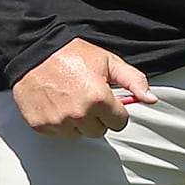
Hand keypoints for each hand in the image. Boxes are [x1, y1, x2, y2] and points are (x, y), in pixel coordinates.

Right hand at [12, 38, 155, 138]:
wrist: (34, 49)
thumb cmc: (70, 53)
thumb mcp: (107, 61)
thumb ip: (133, 80)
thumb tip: (151, 98)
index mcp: (98, 98)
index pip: (120, 122)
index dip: (116, 110)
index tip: (107, 100)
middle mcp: (79, 114)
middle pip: (100, 131)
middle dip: (98, 117)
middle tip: (88, 97)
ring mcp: (58, 122)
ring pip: (79, 134)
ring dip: (79, 122)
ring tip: (71, 99)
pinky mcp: (41, 126)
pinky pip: (59, 134)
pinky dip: (60, 123)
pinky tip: (57, 104)